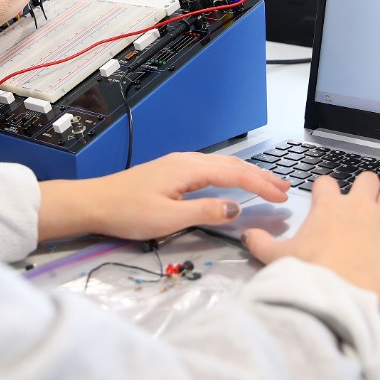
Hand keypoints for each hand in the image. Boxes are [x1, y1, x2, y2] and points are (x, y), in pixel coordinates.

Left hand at [37, 152, 289, 241]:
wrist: (93, 203)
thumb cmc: (127, 212)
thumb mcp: (168, 218)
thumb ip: (205, 213)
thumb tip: (236, 209)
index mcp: (188, 169)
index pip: (235, 174)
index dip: (261, 185)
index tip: (282, 196)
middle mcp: (186, 161)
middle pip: (232, 165)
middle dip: (261, 176)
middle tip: (285, 188)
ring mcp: (178, 164)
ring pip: (222, 165)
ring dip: (247, 174)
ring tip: (267, 185)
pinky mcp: (171, 172)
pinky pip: (210, 169)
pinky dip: (230, 175)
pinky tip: (233, 183)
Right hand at [243, 174, 379, 312]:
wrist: (338, 297)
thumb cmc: (309, 276)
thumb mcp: (278, 259)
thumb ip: (262, 243)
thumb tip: (247, 236)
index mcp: (328, 207)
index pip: (327, 183)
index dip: (328, 190)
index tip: (328, 200)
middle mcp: (358, 206)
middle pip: (367, 180)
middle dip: (367, 189)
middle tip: (364, 204)